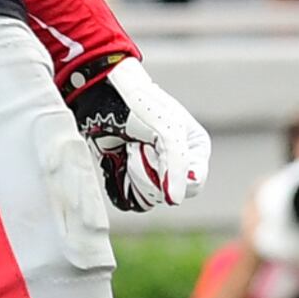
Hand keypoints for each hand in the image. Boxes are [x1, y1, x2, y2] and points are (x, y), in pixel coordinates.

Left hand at [68, 56, 210, 211]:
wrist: (103, 96)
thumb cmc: (142, 105)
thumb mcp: (169, 132)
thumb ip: (177, 165)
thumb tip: (174, 201)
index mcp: (195, 151)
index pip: (192, 184)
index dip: (173, 173)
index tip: (156, 149)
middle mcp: (177, 164)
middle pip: (168, 193)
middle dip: (150, 171)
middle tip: (139, 145)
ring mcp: (153, 172)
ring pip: (148, 197)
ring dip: (134, 172)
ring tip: (129, 148)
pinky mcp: (129, 178)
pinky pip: (130, 198)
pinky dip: (121, 181)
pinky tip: (119, 158)